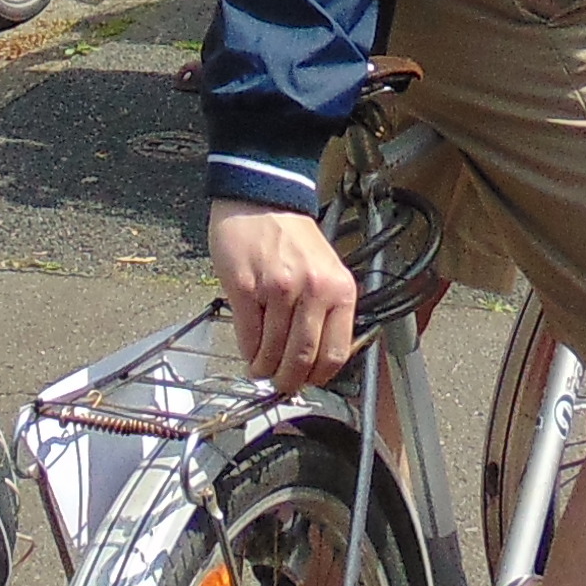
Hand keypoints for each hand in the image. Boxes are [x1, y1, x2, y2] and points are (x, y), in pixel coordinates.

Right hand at [209, 196, 360, 389]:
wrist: (262, 200)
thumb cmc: (293, 237)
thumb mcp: (327, 270)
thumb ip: (328, 310)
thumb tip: (318, 359)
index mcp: (339, 289)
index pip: (335, 353)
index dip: (319, 376)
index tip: (308, 381)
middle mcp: (312, 290)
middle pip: (302, 358)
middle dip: (289, 381)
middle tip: (282, 385)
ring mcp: (278, 290)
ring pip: (272, 351)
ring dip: (264, 368)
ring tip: (261, 368)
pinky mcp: (246, 288)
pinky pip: (248, 336)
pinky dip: (247, 352)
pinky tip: (249, 351)